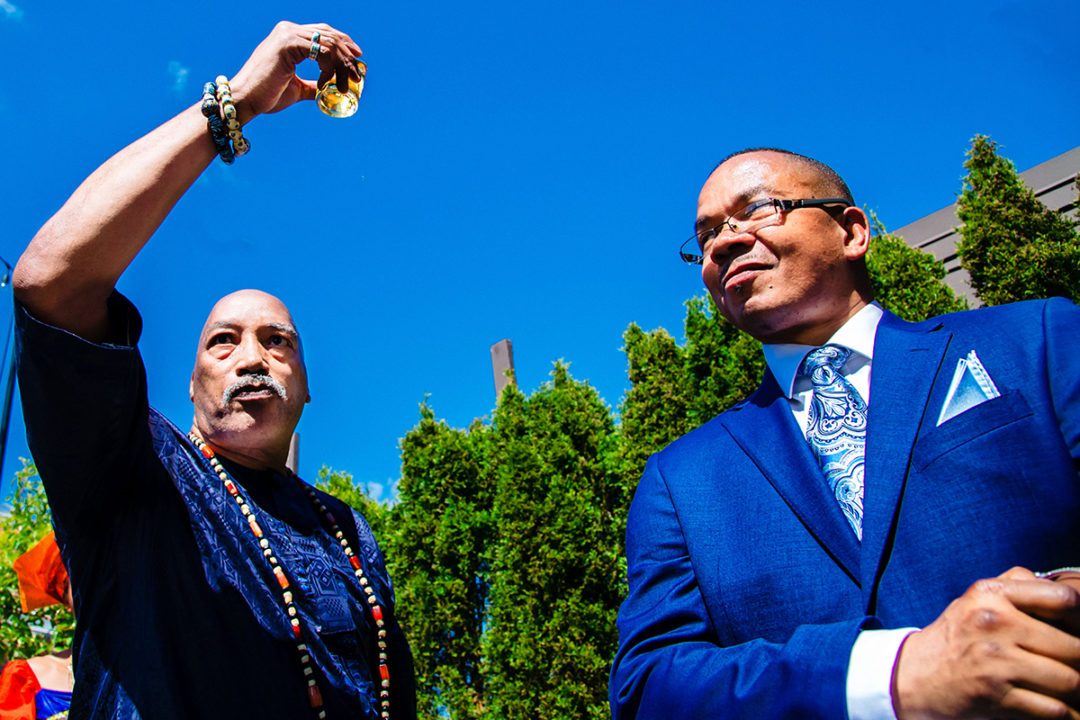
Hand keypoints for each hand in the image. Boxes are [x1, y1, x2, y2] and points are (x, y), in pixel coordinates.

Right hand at [228, 21, 363, 122]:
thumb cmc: (267, 95)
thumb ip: (313, 85)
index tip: (358, 59)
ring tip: (346, 84)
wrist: (247, 100)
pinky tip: (328, 83)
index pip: (324, 32)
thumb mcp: (297, 88)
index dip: (344, 43)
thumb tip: (327, 90)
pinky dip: (331, 68)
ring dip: (342, 65)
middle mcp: (289, 30)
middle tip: (356, 76)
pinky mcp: (288, 43)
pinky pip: (322, 51)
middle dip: (347, 56)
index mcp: (290, 37)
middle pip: (330, 36)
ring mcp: (288, 34)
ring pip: (329, 43)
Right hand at [892, 567, 1079, 719]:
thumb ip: (1019, 587)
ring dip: (1078, 691)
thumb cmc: (957, 636)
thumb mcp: (978, 600)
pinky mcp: (995, 695)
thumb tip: (1073, 597)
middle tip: (1078, 667)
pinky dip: (1068, 714)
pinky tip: (1066, 711)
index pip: (1065, 599)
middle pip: (1074, 647)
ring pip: (1070, 681)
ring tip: (1074, 690)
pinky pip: (1055, 710)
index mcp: (992, 595)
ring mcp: (995, 660)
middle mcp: (994, 623)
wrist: (915, 675)